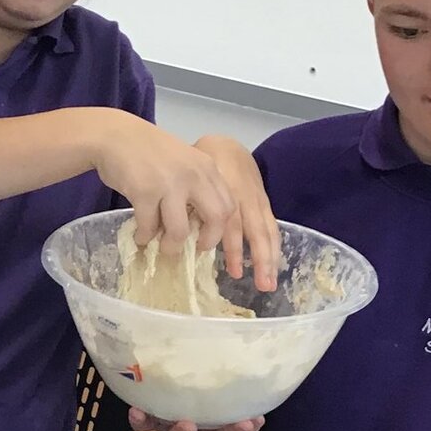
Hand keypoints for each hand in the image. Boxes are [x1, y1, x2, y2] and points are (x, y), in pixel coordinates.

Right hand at [92, 116, 235, 256]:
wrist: (115, 135)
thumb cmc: (147, 151)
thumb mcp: (183, 162)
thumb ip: (195, 186)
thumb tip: (198, 225)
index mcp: (206, 168)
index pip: (229, 205)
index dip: (220, 228)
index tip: (205, 238)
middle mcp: (194, 175)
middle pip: (216, 218)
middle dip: (206, 241)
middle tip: (192, 248)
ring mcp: (170, 184)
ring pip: (180, 231)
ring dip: (170, 246)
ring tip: (161, 246)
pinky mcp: (145, 192)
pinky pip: (148, 227)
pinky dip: (144, 237)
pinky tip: (140, 235)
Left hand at [193, 135, 279, 291]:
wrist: (227, 145)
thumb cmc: (201, 165)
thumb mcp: (187, 176)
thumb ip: (179, 201)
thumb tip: (157, 231)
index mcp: (224, 187)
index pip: (229, 218)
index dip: (227, 243)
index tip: (220, 266)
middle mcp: (245, 195)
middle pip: (255, 228)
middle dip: (260, 257)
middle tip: (261, 285)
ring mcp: (257, 200)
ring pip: (267, 231)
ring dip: (269, 258)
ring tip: (267, 284)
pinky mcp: (263, 204)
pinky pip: (270, 227)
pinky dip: (272, 248)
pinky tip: (270, 268)